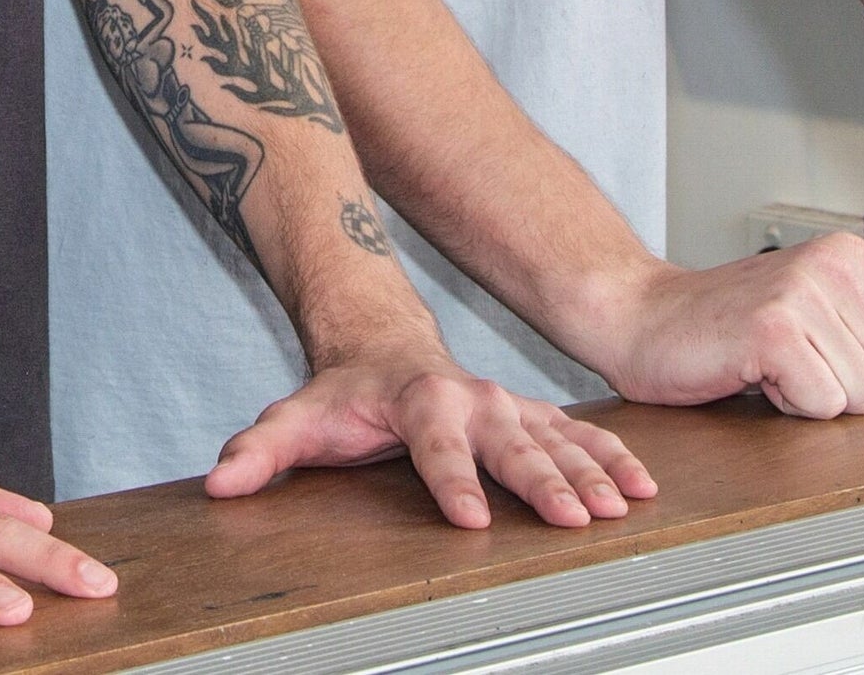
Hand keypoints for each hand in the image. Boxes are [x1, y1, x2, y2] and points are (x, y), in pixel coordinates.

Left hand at [206, 341, 657, 527]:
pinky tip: (642, 487)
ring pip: (556, 438)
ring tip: (620, 508)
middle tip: (570, 520)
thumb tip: (220, 483)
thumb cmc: (343, 392)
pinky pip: (581, 434)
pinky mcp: (533, 414)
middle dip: (541, 481)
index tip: (469, 518)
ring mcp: (508, 405)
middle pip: (509, 443)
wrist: (384, 344)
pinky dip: (613, 458)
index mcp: (418, 398)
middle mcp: (473, 398)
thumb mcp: (297, 416)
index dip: (450, 480)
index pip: (434, 445)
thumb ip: (260, 450)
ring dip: (590, 472)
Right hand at [584, 235, 863, 418]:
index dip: (862, 371)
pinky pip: (822, 404)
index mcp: (849, 256)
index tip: (811, 349)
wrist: (640, 319)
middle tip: (785, 359)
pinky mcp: (775, 330)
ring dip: (811, 396)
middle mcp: (832, 265)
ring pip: (862, 397)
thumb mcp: (816, 326)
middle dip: (840, 388)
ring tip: (767, 362)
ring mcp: (803, 294)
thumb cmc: (723, 327)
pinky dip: (786, 404)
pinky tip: (752, 372)